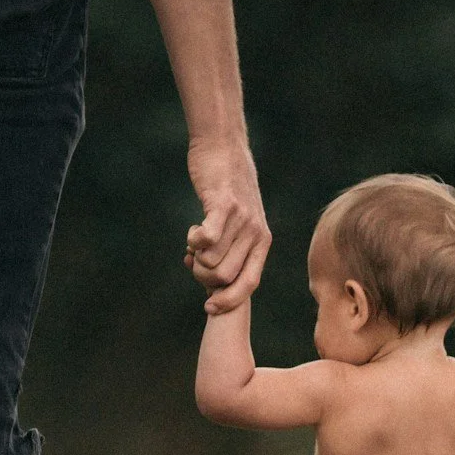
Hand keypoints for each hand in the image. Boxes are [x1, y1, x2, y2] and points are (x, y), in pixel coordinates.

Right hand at [184, 137, 270, 313]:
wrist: (223, 147)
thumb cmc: (224, 189)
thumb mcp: (236, 222)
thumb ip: (228, 250)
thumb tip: (208, 283)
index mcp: (262, 241)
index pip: (250, 285)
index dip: (229, 301)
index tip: (209, 307)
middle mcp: (257, 232)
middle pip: (224, 277)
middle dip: (203, 275)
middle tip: (194, 259)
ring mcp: (242, 218)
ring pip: (211, 260)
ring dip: (196, 255)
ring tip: (195, 238)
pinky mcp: (225, 204)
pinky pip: (208, 238)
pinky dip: (195, 241)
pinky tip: (192, 232)